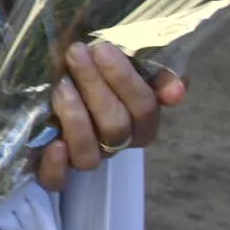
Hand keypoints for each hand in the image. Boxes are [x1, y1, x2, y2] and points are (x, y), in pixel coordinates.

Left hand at [34, 41, 185, 189]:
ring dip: (77, 120)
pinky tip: (54, 145)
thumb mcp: (125, 59)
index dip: (125, 80)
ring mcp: (85, 156)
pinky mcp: (53, 169)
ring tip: (61, 87)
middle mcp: (115, 143)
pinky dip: (55, 167)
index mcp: (140, 120)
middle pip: (116, 126)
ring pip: (89, 156)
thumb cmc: (92, 65)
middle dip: (95, 86)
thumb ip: (157, 71)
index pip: (144, 107)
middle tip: (75, 53)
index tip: (102, 48)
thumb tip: (176, 92)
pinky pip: (56, 181)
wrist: (53, 75)